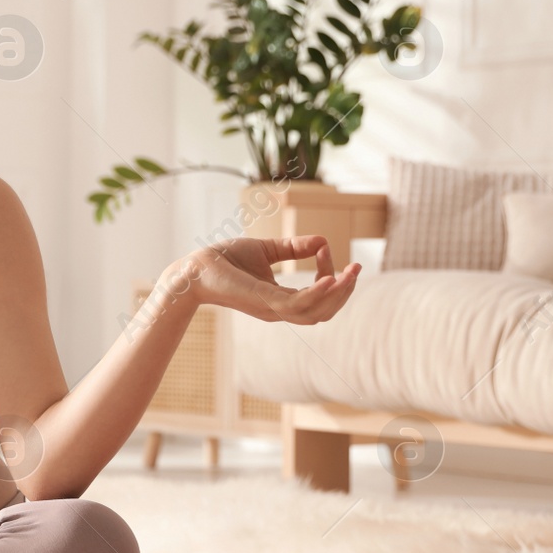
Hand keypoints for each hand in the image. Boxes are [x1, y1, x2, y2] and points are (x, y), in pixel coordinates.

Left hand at [162, 235, 360, 323]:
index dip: (330, 275)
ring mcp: (273, 309)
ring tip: (352, 272)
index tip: (325, 248)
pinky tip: (331, 279)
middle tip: (357, 268)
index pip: (319, 297)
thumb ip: (293, 248)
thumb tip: (323, 241)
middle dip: (345, 292)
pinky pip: (300, 305)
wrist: (195, 267)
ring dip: (340, 293)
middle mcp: (280, 310)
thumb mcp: (266, 250)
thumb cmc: (225, 260)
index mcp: (281, 300)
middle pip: (325, 311)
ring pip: (318, 312)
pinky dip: (319, 294)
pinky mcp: (264, 302)